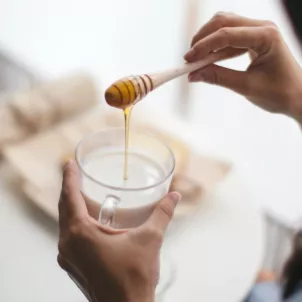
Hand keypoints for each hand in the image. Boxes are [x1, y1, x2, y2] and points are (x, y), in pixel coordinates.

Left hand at [57, 160, 180, 301]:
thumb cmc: (134, 277)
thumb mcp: (150, 240)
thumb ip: (162, 214)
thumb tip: (174, 196)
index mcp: (80, 233)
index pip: (69, 197)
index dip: (69, 178)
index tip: (69, 163)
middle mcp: (68, 244)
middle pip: (64, 208)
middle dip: (69, 188)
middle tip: (74, 173)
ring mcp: (68, 257)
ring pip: (65, 223)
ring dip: (70, 206)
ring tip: (79, 192)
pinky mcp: (73, 265)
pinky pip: (68, 236)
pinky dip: (74, 222)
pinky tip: (86, 220)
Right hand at [184, 12, 301, 120]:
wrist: (297, 96)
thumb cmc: (279, 93)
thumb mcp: (247, 87)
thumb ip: (219, 78)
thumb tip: (193, 75)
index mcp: (266, 37)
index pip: (227, 35)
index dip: (204, 46)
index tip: (188, 60)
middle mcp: (262, 27)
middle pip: (224, 21)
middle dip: (203, 38)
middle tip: (189, 59)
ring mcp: (258, 30)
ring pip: (225, 24)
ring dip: (208, 40)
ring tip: (196, 60)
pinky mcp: (253, 38)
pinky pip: (229, 35)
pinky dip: (216, 46)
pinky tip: (209, 59)